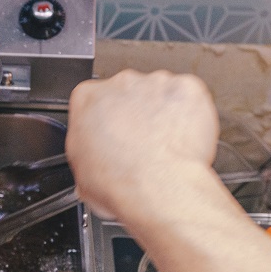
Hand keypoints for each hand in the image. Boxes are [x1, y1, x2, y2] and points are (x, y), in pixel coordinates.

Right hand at [66, 69, 218, 220]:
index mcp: (87, 98)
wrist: (157, 188)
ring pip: (160, 93)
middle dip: (134, 113)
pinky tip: (182, 138)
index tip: (111, 133)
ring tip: (164, 145)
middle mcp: (120, 83)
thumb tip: (95, 154)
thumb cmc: (120, 181)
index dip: (104, 119)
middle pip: (128, 92)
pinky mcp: (187, 89)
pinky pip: (190, 97)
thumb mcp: (80, 169)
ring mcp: (156, 83)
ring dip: (162, 113)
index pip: (93, 99)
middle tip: (140, 143)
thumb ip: (87, 146)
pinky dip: (190, 113)